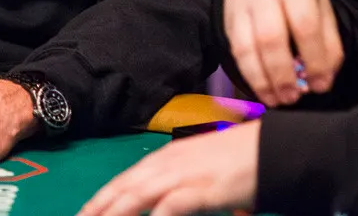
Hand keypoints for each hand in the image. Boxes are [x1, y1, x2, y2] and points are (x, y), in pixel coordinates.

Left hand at [77, 120, 259, 215]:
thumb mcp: (202, 171)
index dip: (100, 199)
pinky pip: (170, 206)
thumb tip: (167, 207)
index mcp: (165, 159)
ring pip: (136, 196)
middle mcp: (167, 164)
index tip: (83, 214)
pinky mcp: (202, 188)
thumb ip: (183, 189)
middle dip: (97, 208)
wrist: (274, 149)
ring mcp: (183, 174)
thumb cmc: (241, 161)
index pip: (123, 181)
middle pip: (122, 188)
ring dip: (114, 213)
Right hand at [224, 0, 343, 105]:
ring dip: (261, 80)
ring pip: (246, 47)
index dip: (314, 60)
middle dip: (282, 74)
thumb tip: (322, 80)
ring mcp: (240, 6)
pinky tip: (263, 90)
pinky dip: (249, 75)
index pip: (305, 26)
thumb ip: (328, 41)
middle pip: (270, 38)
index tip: (321, 85)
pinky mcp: (226, 20)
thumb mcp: (321, 6)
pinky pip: (234, 51)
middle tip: (294, 98)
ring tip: (277, 100)